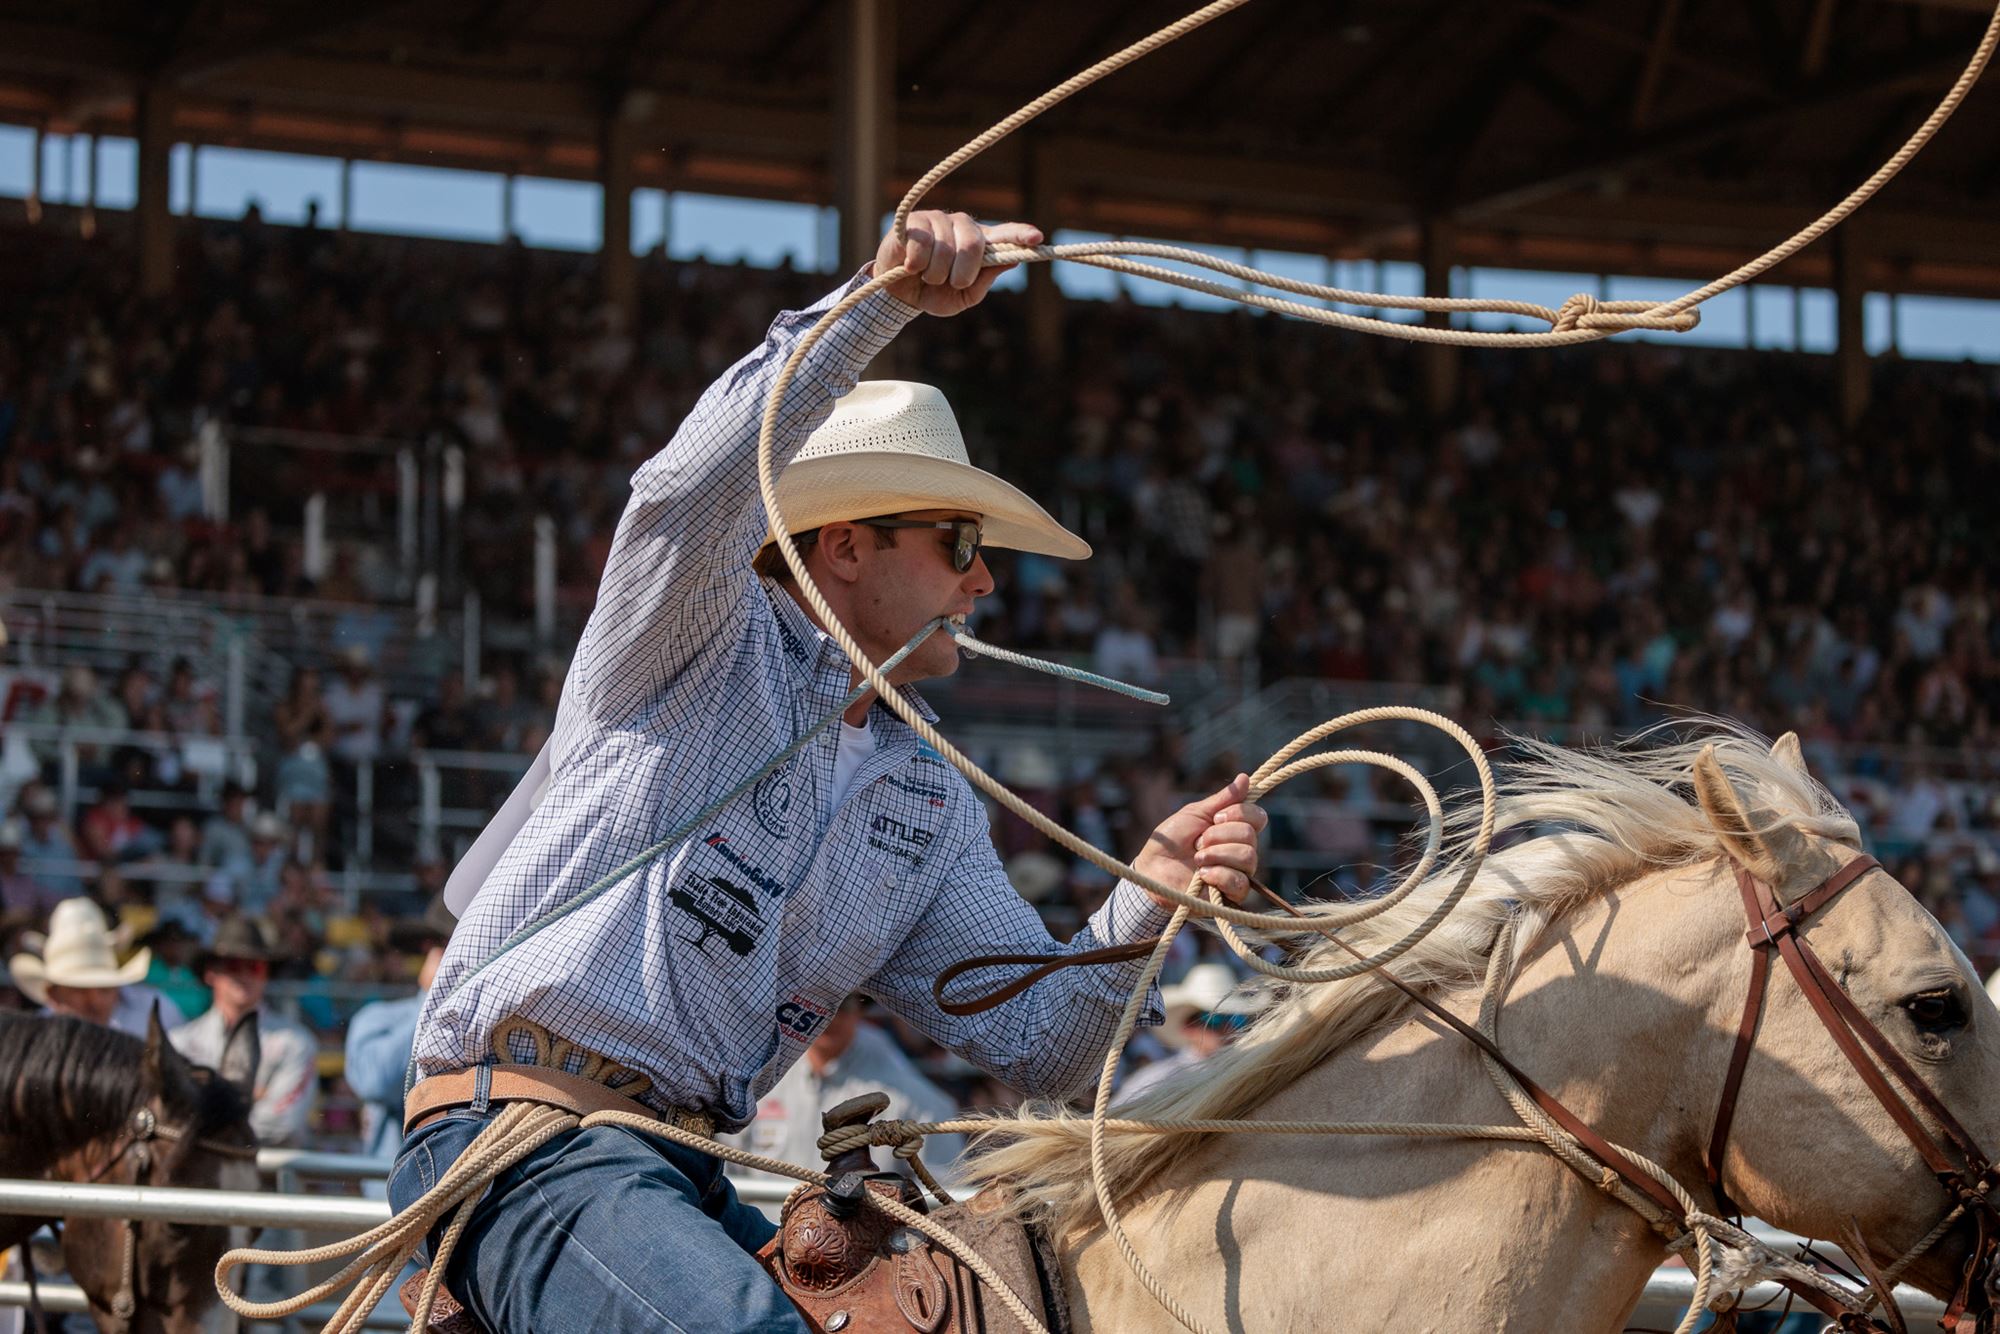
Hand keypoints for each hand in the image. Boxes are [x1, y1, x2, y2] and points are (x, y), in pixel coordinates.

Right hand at [871, 211, 1042, 316]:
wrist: (898, 295)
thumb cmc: (934, 293)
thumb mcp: (963, 297)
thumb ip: (984, 280)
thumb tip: (1011, 260)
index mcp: (979, 244)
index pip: (1005, 235)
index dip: (1020, 235)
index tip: (1037, 238)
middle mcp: (962, 226)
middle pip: (973, 245)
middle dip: (961, 274)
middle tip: (950, 282)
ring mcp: (938, 220)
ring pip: (945, 248)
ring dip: (933, 274)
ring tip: (925, 275)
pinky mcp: (914, 220)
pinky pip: (922, 244)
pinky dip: (915, 264)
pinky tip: (909, 265)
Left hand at [1130, 774, 1267, 909]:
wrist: (1153, 869)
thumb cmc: (1172, 840)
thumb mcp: (1194, 814)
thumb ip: (1221, 800)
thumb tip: (1245, 778)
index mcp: (1235, 829)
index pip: (1258, 817)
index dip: (1240, 814)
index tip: (1216, 817)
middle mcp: (1242, 850)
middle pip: (1250, 836)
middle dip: (1219, 835)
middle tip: (1198, 842)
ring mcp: (1238, 874)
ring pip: (1247, 857)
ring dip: (1216, 853)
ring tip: (1197, 858)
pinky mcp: (1231, 896)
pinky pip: (1239, 883)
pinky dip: (1218, 875)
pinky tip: (1202, 875)